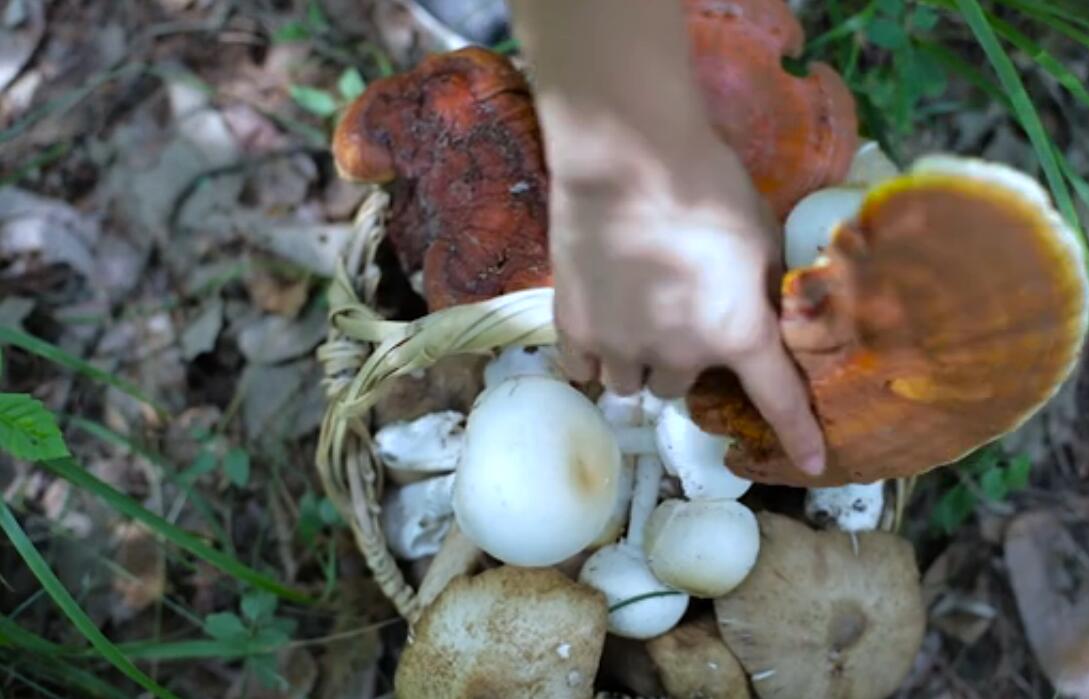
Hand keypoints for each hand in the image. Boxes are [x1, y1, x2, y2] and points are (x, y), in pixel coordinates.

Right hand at [548, 131, 826, 476]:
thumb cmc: (708, 184)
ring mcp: (621, 345)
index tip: (810, 465)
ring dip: (640, 363)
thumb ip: (765, 287)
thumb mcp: (762, 235)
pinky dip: (596, 357)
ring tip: (633, 323)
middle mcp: (680, 354)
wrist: (628, 156)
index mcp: (737, 333)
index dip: (798, 435)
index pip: (778, 400)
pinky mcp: (574, 327)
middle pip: (681, 387)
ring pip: (631, 385)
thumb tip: (770, 314)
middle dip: (684, 362)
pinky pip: (585, 369)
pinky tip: (599, 326)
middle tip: (678, 320)